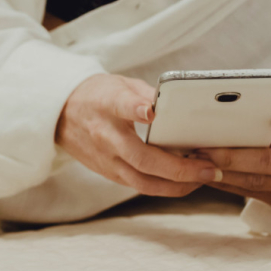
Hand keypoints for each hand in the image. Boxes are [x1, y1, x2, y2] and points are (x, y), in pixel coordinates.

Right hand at [56, 74, 222, 196]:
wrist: (59, 114)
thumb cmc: (95, 96)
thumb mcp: (119, 84)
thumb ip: (147, 94)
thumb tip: (178, 104)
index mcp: (106, 105)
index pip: (121, 106)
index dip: (137, 109)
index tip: (152, 112)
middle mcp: (104, 136)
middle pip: (142, 159)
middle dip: (179, 168)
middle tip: (210, 167)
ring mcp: (105, 159)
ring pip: (143, 182)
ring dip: (177, 185)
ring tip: (204, 178)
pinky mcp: (108, 172)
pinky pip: (139, 185)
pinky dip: (165, 186)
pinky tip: (185, 180)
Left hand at [199, 113, 270, 215]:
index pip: (265, 162)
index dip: (233, 157)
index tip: (206, 149)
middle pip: (253, 179)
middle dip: (220, 168)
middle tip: (194, 157)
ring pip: (249, 189)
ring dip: (219, 178)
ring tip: (195, 164)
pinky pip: (249, 193)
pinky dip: (227, 183)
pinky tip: (207, 173)